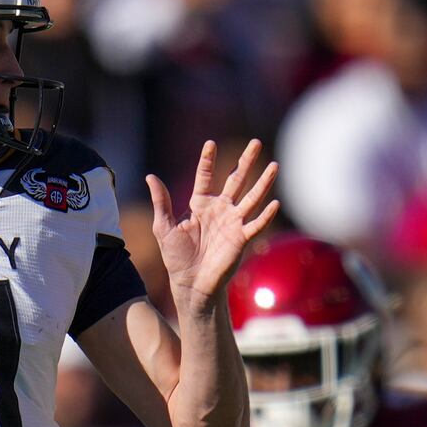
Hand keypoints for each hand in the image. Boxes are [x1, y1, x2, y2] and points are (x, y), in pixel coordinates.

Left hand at [147, 139, 278, 311]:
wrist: (189, 283)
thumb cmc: (176, 256)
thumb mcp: (163, 226)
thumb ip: (160, 201)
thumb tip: (150, 176)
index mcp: (200, 204)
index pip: (205, 176)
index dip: (208, 160)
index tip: (210, 143)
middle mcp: (220, 209)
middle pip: (236, 180)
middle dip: (246, 162)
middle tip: (256, 143)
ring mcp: (233, 223)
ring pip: (251, 198)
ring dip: (263, 183)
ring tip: (275, 166)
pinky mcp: (241, 239)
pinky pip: (256, 224)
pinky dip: (266, 215)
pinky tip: (275, 203)